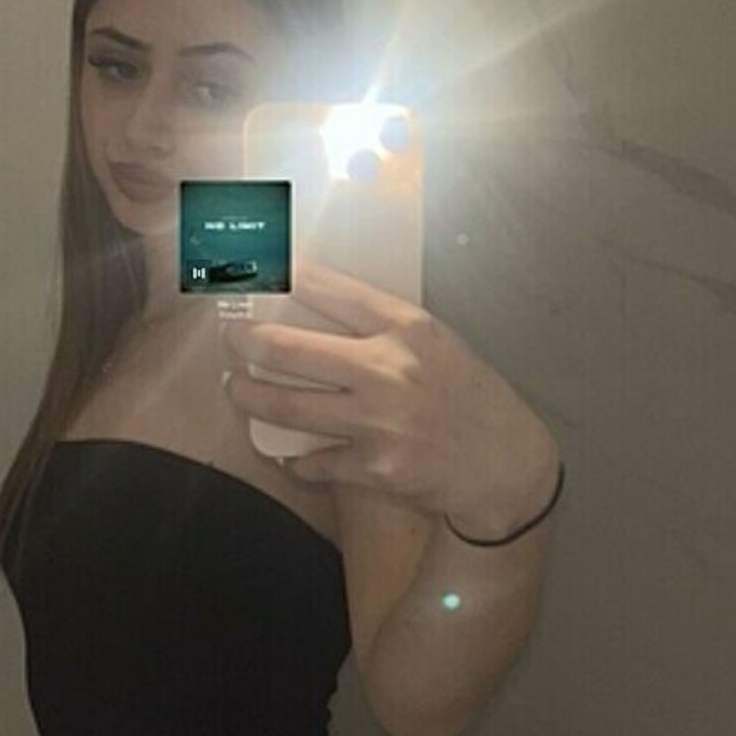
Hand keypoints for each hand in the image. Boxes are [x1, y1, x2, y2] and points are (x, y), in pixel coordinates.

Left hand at [221, 259, 557, 535]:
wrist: (505, 463)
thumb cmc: (470, 396)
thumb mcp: (438, 342)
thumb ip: (385, 327)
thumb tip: (319, 309)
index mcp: (406, 328)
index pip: (329, 289)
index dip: (282, 274)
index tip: (252, 266)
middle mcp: (386, 370)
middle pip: (289, 349)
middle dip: (245, 340)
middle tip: (231, 337)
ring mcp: (376, 422)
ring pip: (286, 406)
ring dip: (249, 397)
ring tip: (236, 388)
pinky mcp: (373, 469)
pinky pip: (311, 461)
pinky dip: (295, 458)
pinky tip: (288, 453)